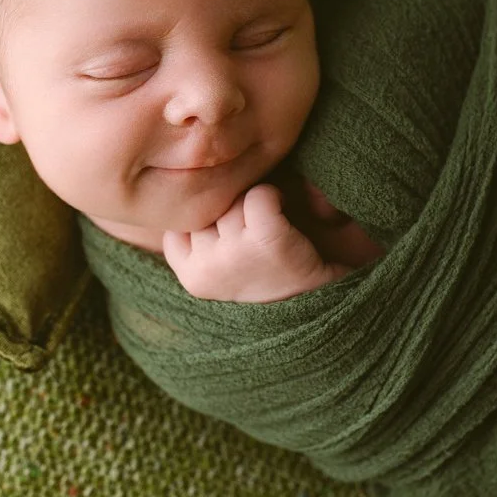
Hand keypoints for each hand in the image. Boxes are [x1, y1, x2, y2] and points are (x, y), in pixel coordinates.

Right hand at [163, 184, 350, 302]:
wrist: (327, 307)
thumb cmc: (271, 281)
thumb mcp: (221, 270)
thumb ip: (197, 240)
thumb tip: (169, 188)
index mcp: (191, 278)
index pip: (180, 220)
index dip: (209, 218)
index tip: (234, 234)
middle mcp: (206, 268)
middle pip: (207, 207)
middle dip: (232, 210)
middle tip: (257, 231)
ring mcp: (233, 254)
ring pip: (232, 199)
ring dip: (253, 203)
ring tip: (271, 226)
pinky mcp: (266, 240)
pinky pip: (260, 195)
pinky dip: (276, 197)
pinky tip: (285, 216)